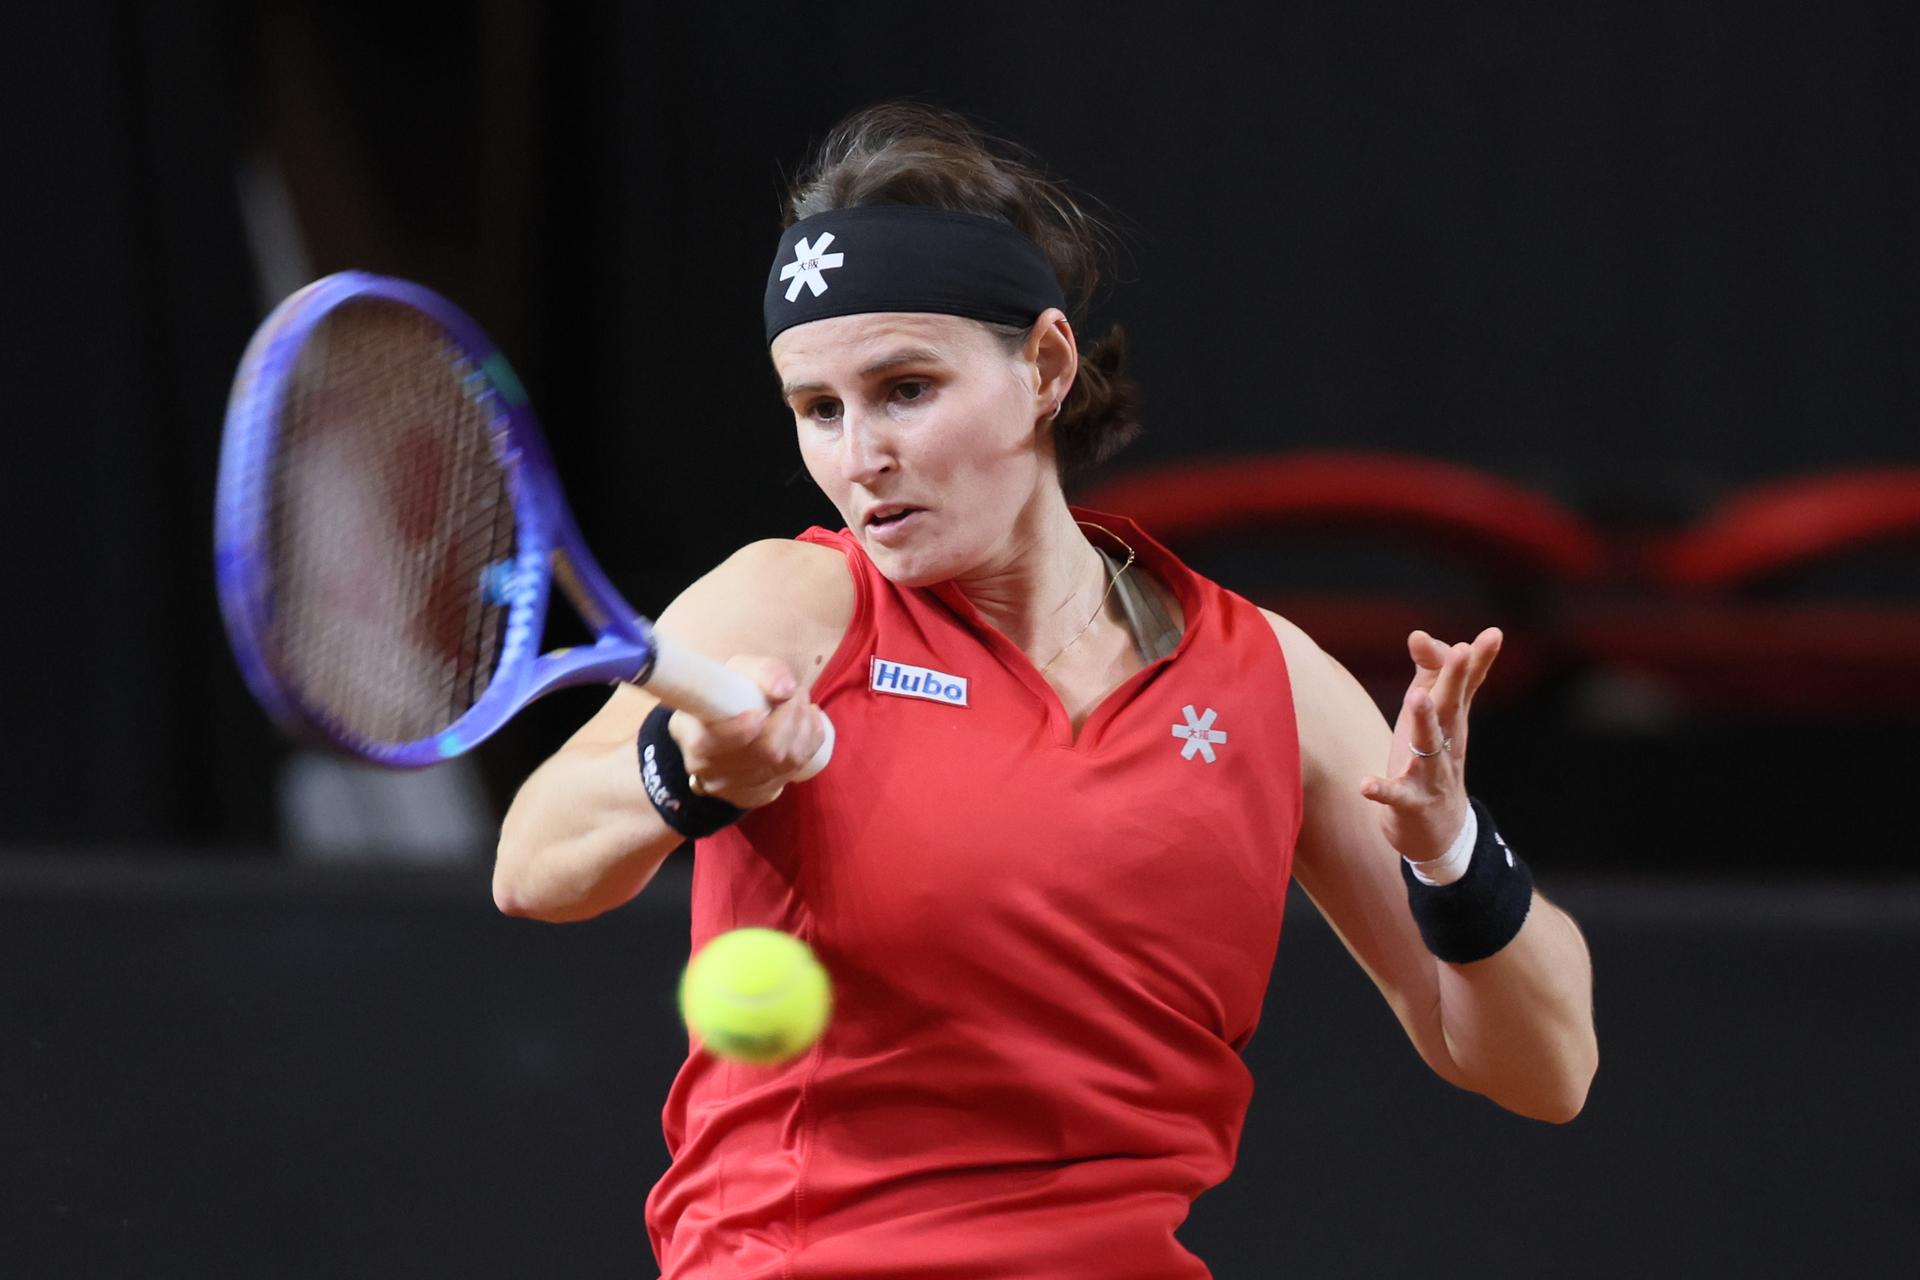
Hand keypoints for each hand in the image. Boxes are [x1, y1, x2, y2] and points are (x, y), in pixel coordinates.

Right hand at [667, 656, 825, 809]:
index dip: (738, 731)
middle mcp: (708, 767)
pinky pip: (800, 764)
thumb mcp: (738, 671)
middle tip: (795, 691)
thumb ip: (762, 672)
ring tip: (799, 700)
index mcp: (690, 733)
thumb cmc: (731, 694)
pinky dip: (811, 736)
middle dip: (790, 715)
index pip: (707, 744)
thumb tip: (785, 690)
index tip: (759, 712)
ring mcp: (737, 784)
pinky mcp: (761, 790)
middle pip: (765, 751)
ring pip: (787, 759)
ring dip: (803, 723)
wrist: (732, 725)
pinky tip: (806, 718)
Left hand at [1360, 627, 1503, 861]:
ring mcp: (1431, 775)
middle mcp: (1448, 744)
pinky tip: (1365, 785)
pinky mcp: (1411, 804)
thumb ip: (1429, 673)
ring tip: (1416, 697)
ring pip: (1430, 748)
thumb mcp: (1434, 716)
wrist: (1439, 831)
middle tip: (1462, 650)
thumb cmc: (1432, 760)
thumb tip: (1419, 634)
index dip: (1473, 660)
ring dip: (1424, 722)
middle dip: (1456, 678)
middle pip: (1453, 707)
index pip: (1466, 685)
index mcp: (1453, 721)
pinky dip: (1382, 790)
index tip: (1493, 634)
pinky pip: (1397, 797)